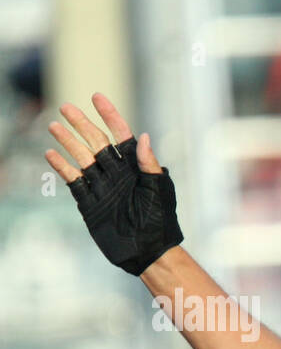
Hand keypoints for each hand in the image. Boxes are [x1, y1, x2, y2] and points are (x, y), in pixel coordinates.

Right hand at [45, 93, 182, 274]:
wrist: (149, 252)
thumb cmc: (161, 222)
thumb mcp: (159, 191)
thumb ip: (150, 165)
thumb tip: (144, 137)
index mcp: (136, 167)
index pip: (121, 135)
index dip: (110, 116)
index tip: (97, 97)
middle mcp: (118, 173)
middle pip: (96, 142)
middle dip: (82, 124)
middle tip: (66, 107)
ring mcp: (103, 186)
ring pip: (82, 157)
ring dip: (68, 141)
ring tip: (54, 125)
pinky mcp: (90, 202)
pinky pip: (74, 180)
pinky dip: (62, 167)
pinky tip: (51, 154)